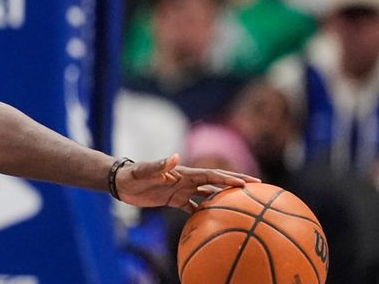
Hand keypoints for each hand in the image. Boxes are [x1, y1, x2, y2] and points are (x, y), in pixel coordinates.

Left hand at [115, 153, 258, 212]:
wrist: (120, 182)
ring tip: (243, 203)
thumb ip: (159, 165)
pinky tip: (216, 221)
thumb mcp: (144, 171)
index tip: (247, 184)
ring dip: (224, 197)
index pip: (211, 175)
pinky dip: (205, 212)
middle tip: (257, 185)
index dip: (229, 179)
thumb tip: (175, 157)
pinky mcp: (174, 200)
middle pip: (215, 181)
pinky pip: (194, 207)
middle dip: (235, 183)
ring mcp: (181, 190)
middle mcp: (185, 180)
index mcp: (183, 173)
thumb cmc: (131, 175)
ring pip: (208, 194)